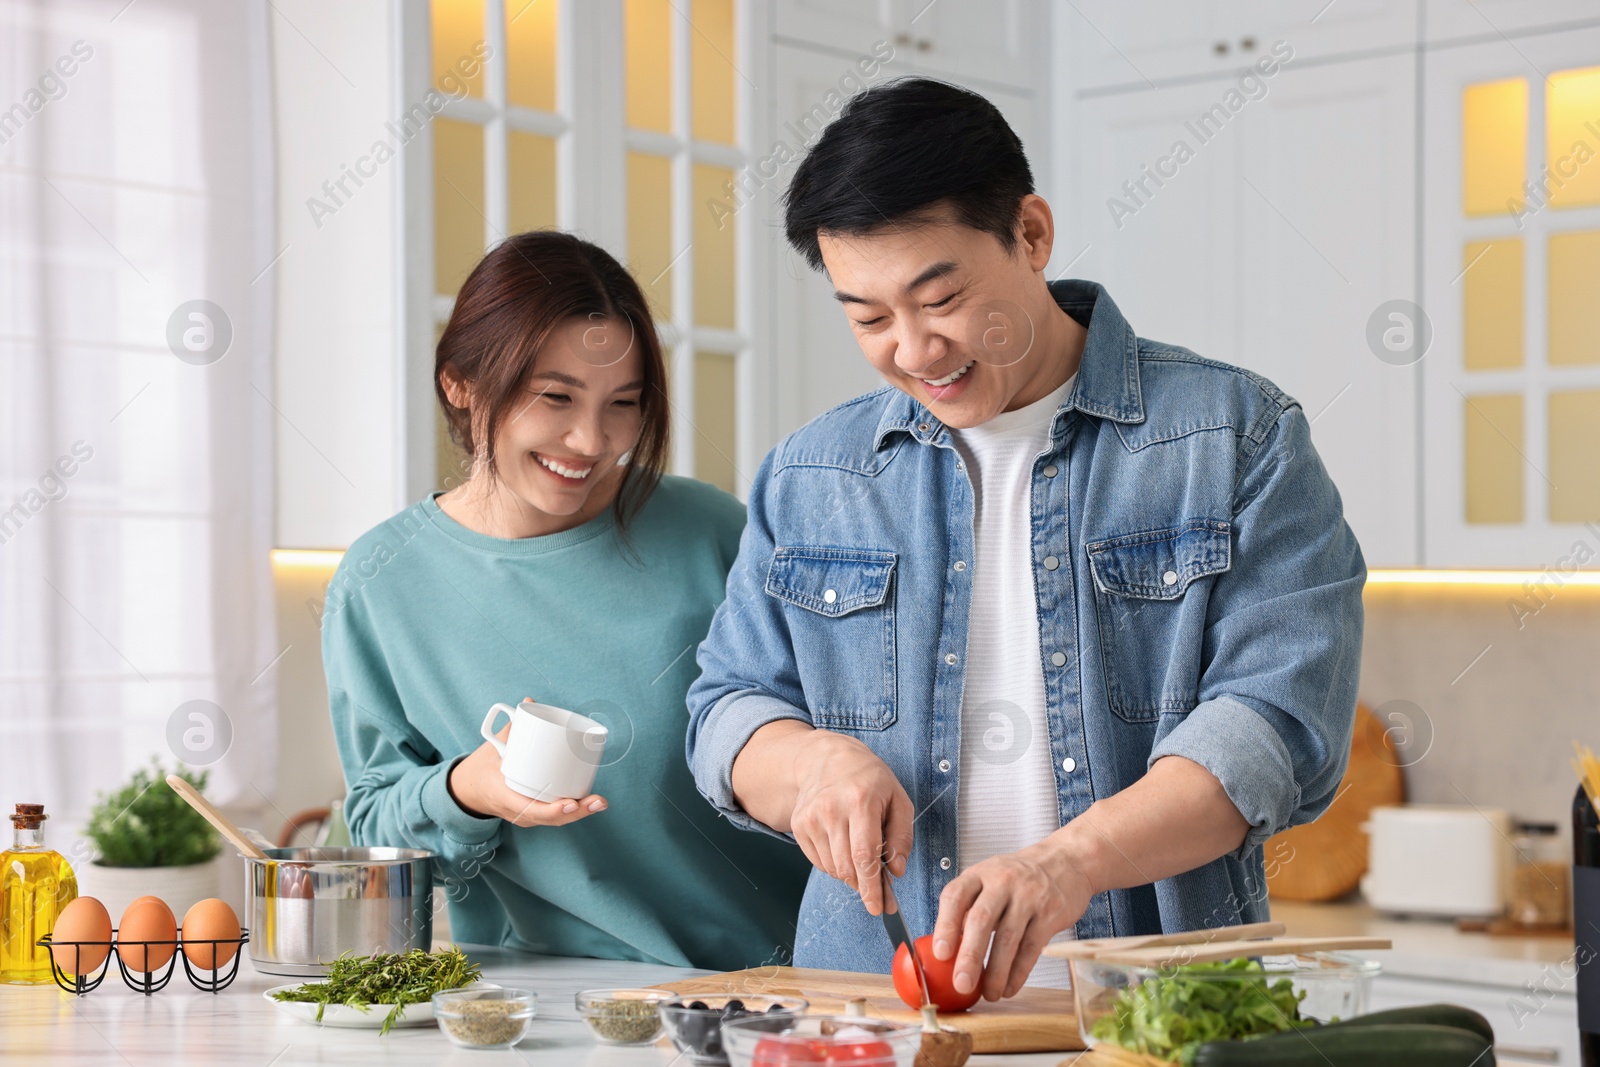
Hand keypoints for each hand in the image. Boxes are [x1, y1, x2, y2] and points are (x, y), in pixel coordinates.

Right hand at [447, 725, 607, 826]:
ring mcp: (526, 816)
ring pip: (556, 820)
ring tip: (600, 802)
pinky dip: (573, 811)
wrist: (470, 791)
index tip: (570, 803)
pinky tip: (592, 804)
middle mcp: (517, 811)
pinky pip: (555, 816)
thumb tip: (529, 701)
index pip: (529, 809)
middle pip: (550, 819)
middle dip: (577, 811)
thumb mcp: (492, 748)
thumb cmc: (484, 768)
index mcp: (504, 796)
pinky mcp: (534, 813)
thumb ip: (512, 726)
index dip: (551, 810)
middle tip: (598, 800)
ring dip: (580, 812)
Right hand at [788, 730, 914, 916]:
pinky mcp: (798, 825)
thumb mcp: (898, 799)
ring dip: (851, 875)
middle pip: (847, 867)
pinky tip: (844, 848)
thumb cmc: (869, 780)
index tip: (878, 907)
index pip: (864, 856)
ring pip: (833, 868)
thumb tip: (895, 871)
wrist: (826, 759)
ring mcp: (811, 818)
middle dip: (864, 887)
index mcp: (860, 801)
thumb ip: (902, 836)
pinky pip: (819, 862)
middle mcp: (831, 810)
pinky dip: (835, 865)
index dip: (872, 887)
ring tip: (862, 860)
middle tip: (877, 894)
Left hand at [931, 834, 1094, 1000]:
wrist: (1065, 862)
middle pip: (981, 920)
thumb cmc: (1019, 877)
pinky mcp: (1050, 913)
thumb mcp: (988, 880)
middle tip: (961, 983)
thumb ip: (968, 909)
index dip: (945, 926)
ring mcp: (1028, 897)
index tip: (940, 954)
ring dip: (996, 972)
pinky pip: (1031, 948)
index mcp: (979, 874)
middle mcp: (1002, 882)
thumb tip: (947, 952)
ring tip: (988, 993)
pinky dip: (1019, 972)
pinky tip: (1009, 987)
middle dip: (969, 956)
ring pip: (1008, 939)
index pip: (955, 896)